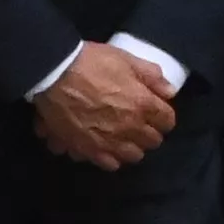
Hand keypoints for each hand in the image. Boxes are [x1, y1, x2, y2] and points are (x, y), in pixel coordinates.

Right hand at [32, 40, 176, 167]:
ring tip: (123, 137)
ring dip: (132, 147)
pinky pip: (108, 164)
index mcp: (143, 104)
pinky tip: (104, 147)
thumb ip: (151, 76)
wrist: (54, 74)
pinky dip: (110, 157)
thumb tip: (169, 91)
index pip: (167, 121)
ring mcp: (109, 142)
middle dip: (149, 132)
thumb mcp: (126, 59)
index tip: (157, 111)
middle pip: (152, 141)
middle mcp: (130, 128)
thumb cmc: (91, 62)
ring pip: (132, 156)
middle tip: (140, 123)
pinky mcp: (88, 150)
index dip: (163, 116)